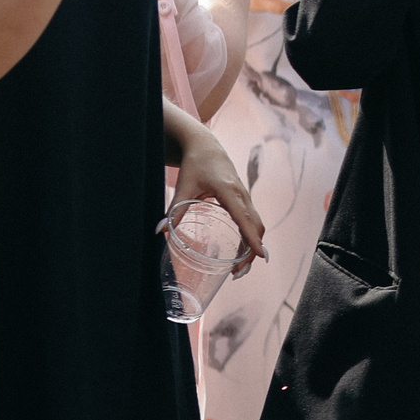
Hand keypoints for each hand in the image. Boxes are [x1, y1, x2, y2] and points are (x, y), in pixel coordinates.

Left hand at [167, 125, 267, 270]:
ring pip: (256, 225)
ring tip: (239, 268)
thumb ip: (174, 210)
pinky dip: (250, 237)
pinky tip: (242, 251)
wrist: (206, 146)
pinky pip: (252, 221)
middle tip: (238, 273)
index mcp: (230, 192)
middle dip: (251, 252)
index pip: (245, 219)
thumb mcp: (185, 186)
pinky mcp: (243, 199)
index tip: (259, 257)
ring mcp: (245, 197)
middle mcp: (242, 196)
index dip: (252, 239)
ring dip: (252, 247)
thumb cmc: (196, 164)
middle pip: (255, 227)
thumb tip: (160, 231)